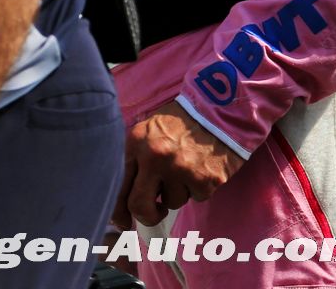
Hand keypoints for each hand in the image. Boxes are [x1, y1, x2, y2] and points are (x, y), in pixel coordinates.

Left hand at [115, 107, 241, 228]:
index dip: (117, 209)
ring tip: (185, 170)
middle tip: (155, 212)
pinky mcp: (205, 180)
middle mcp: (154, 157)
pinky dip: (198, 189)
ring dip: (177, 193)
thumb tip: (123, 197)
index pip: (117, 184)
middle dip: (146, 215)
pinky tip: (201, 169)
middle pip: (139, 205)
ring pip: (171, 203)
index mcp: (135, 144)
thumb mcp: (147, 132)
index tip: (122, 221)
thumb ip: (134, 160)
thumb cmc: (179, 125)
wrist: (218, 113)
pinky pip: (196, 198)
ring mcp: (180, 170)